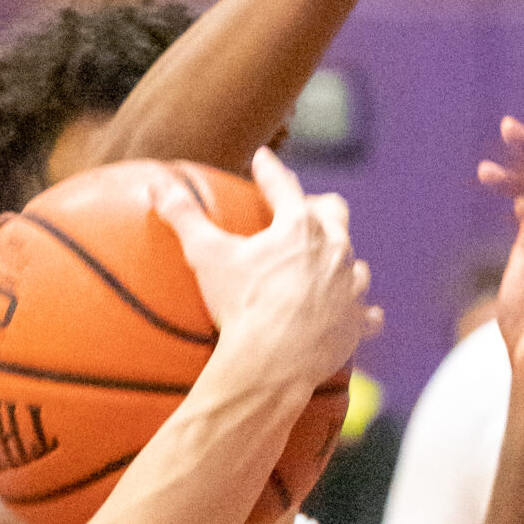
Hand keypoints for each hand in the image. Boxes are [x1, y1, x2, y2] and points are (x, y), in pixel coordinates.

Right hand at [149, 146, 382, 389]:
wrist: (272, 363)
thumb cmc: (241, 306)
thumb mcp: (206, 256)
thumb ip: (183, 216)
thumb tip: (156, 185)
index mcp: (299, 227)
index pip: (283, 186)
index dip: (269, 172)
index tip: (263, 161)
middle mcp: (334, 250)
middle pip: (334, 214)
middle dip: (319, 208)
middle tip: (306, 211)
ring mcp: (349, 287)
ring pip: (355, 263)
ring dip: (341, 261)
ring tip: (329, 266)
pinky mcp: (355, 324)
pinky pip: (367, 314)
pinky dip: (360, 313)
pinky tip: (356, 314)